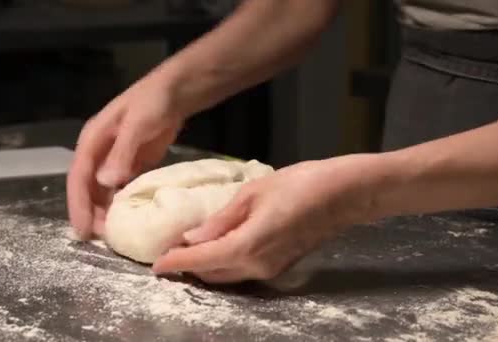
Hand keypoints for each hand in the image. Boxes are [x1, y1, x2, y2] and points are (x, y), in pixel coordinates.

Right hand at [67, 73, 183, 238]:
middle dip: (91, 212)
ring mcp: (116, 158)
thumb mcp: (137, 125)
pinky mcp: (133, 162)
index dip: (78, 204)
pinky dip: (122, 202)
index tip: (82, 230)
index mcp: (93, 140)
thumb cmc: (153, 103)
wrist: (177, 93)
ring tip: (113, 234)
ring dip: (106, 210)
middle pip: (88, 187)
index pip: (78, 177)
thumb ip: (122, 153)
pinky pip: (122, 187)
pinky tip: (129, 218)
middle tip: (100, 239)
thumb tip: (105, 184)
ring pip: (104, 190)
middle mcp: (100, 151)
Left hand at [152, 158, 377, 283]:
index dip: (176, 263)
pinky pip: (243, 271)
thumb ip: (220, 219)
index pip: (201, 261)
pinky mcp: (280, 267)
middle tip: (170, 247)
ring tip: (190, 246)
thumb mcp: (252, 193)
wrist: (341, 194)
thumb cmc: (297, 184)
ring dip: (206, 265)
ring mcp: (270, 270)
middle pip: (212, 274)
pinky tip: (218, 244)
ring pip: (227, 275)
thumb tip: (192, 237)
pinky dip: (224, 262)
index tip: (155, 264)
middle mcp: (256, 267)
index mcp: (247, 246)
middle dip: (188, 265)